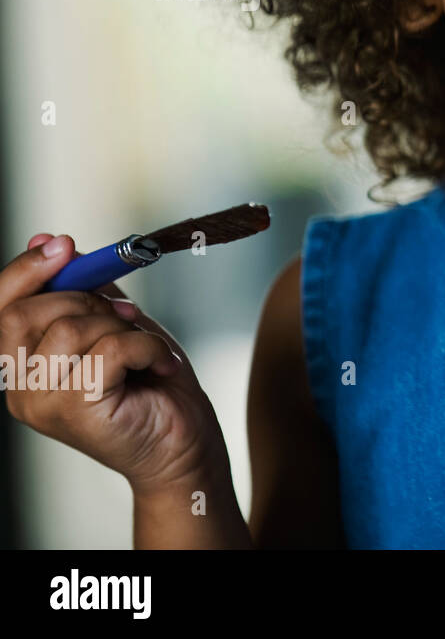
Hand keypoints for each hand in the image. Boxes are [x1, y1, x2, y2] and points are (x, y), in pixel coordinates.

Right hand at [1, 234, 229, 496]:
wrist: (183, 444)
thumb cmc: (150, 385)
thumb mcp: (114, 323)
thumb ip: (83, 289)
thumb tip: (47, 240)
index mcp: (22, 366)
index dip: (22, 271)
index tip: (60, 244)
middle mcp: (20, 389)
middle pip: (24, 314)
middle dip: (84, 298)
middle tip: (126, 314)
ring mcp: (43, 404)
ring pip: (69, 329)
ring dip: (120, 326)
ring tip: (146, 348)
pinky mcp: (77, 410)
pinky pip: (108, 349)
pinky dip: (145, 345)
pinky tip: (161, 364)